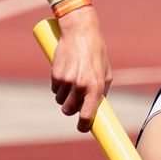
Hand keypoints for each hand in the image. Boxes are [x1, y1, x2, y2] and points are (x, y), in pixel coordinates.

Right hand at [50, 8, 111, 131]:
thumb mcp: (106, 73)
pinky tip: (64, 75)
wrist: (81, 32)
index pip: (87, 115)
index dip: (83, 125)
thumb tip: (95, 110)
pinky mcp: (55, 74)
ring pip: (60, 100)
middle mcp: (81, 86)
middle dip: (70, 109)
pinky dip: (57, 86)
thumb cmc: (97, 53)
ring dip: (63, 97)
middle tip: (74, 102)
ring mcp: (67, 81)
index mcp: (96, 87)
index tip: (82, 127)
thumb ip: (101, 92)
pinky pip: (54, 89)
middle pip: (69, 110)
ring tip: (71, 83)